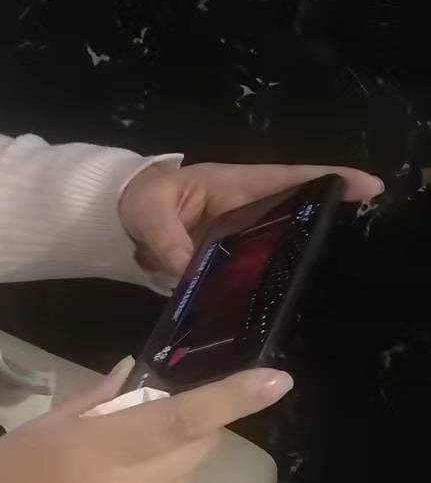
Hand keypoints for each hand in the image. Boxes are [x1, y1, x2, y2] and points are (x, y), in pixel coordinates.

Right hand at [0, 359, 292, 482]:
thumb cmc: (0, 480)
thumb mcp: (42, 429)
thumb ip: (97, 402)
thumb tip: (137, 376)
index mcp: (101, 454)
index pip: (181, 420)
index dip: (232, 400)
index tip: (278, 381)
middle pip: (195, 454)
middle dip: (189, 433)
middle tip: (148, 428)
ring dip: (163, 474)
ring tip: (109, 481)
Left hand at [119, 160, 383, 279]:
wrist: (116, 219)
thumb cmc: (137, 200)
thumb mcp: (147, 212)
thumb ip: (166, 236)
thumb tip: (185, 266)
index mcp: (231, 184)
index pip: (285, 177)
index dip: (325, 179)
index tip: (367, 185)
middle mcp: (242, 207)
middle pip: (292, 211)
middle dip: (322, 219)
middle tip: (358, 232)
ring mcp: (236, 235)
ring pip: (276, 244)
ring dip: (294, 257)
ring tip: (319, 275)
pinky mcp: (225, 260)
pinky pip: (252, 270)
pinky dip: (264, 282)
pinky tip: (274, 304)